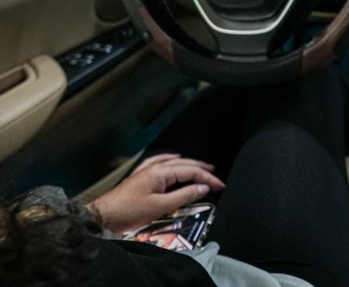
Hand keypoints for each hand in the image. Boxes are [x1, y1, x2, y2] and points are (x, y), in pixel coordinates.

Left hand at [86, 153, 224, 234]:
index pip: (190, 172)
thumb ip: (183, 196)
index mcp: (159, 172)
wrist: (101, 217)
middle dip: (202, 171)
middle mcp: (153, 168)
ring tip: (201, 168)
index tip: (219, 185)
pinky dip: (170, 162)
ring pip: (173, 163)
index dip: (207, 179)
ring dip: (189, 165)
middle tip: (215, 178)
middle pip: (184, 165)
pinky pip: (159, 163)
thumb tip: (201, 188)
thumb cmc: (125, 212)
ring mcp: (145, 172)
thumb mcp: (160, 207)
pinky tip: (172, 160)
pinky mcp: (139, 179)